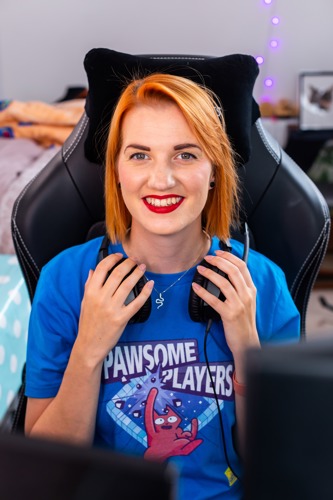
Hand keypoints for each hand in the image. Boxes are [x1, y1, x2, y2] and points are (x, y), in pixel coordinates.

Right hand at [75, 253, 152, 366]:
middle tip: (134, 260)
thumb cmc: (87, 323)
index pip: (101, 268)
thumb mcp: (84, 302)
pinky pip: (137, 302)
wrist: (89, 345)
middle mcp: (101, 298)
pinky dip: (145, 292)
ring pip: (128, 285)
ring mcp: (112, 308)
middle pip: (117, 274)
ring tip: (142, 268)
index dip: (112, 259)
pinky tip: (150, 284)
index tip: (120, 256)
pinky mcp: (121, 318)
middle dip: (128, 263)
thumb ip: (88, 285)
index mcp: (91, 292)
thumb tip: (92, 270)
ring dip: (137, 273)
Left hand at [192, 250, 259, 364]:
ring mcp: (238, 305)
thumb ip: (240, 288)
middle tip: (207, 258)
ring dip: (210, 273)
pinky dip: (203, 292)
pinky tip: (195, 288)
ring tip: (200, 269)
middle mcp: (246, 295)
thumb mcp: (247, 302)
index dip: (229, 257)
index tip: (218, 252)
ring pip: (224, 283)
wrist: (247, 342)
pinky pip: (214, 300)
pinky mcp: (229, 314)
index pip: (242, 267)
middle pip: (233, 271)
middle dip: (219, 261)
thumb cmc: (244, 322)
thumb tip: (226, 273)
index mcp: (251, 290)